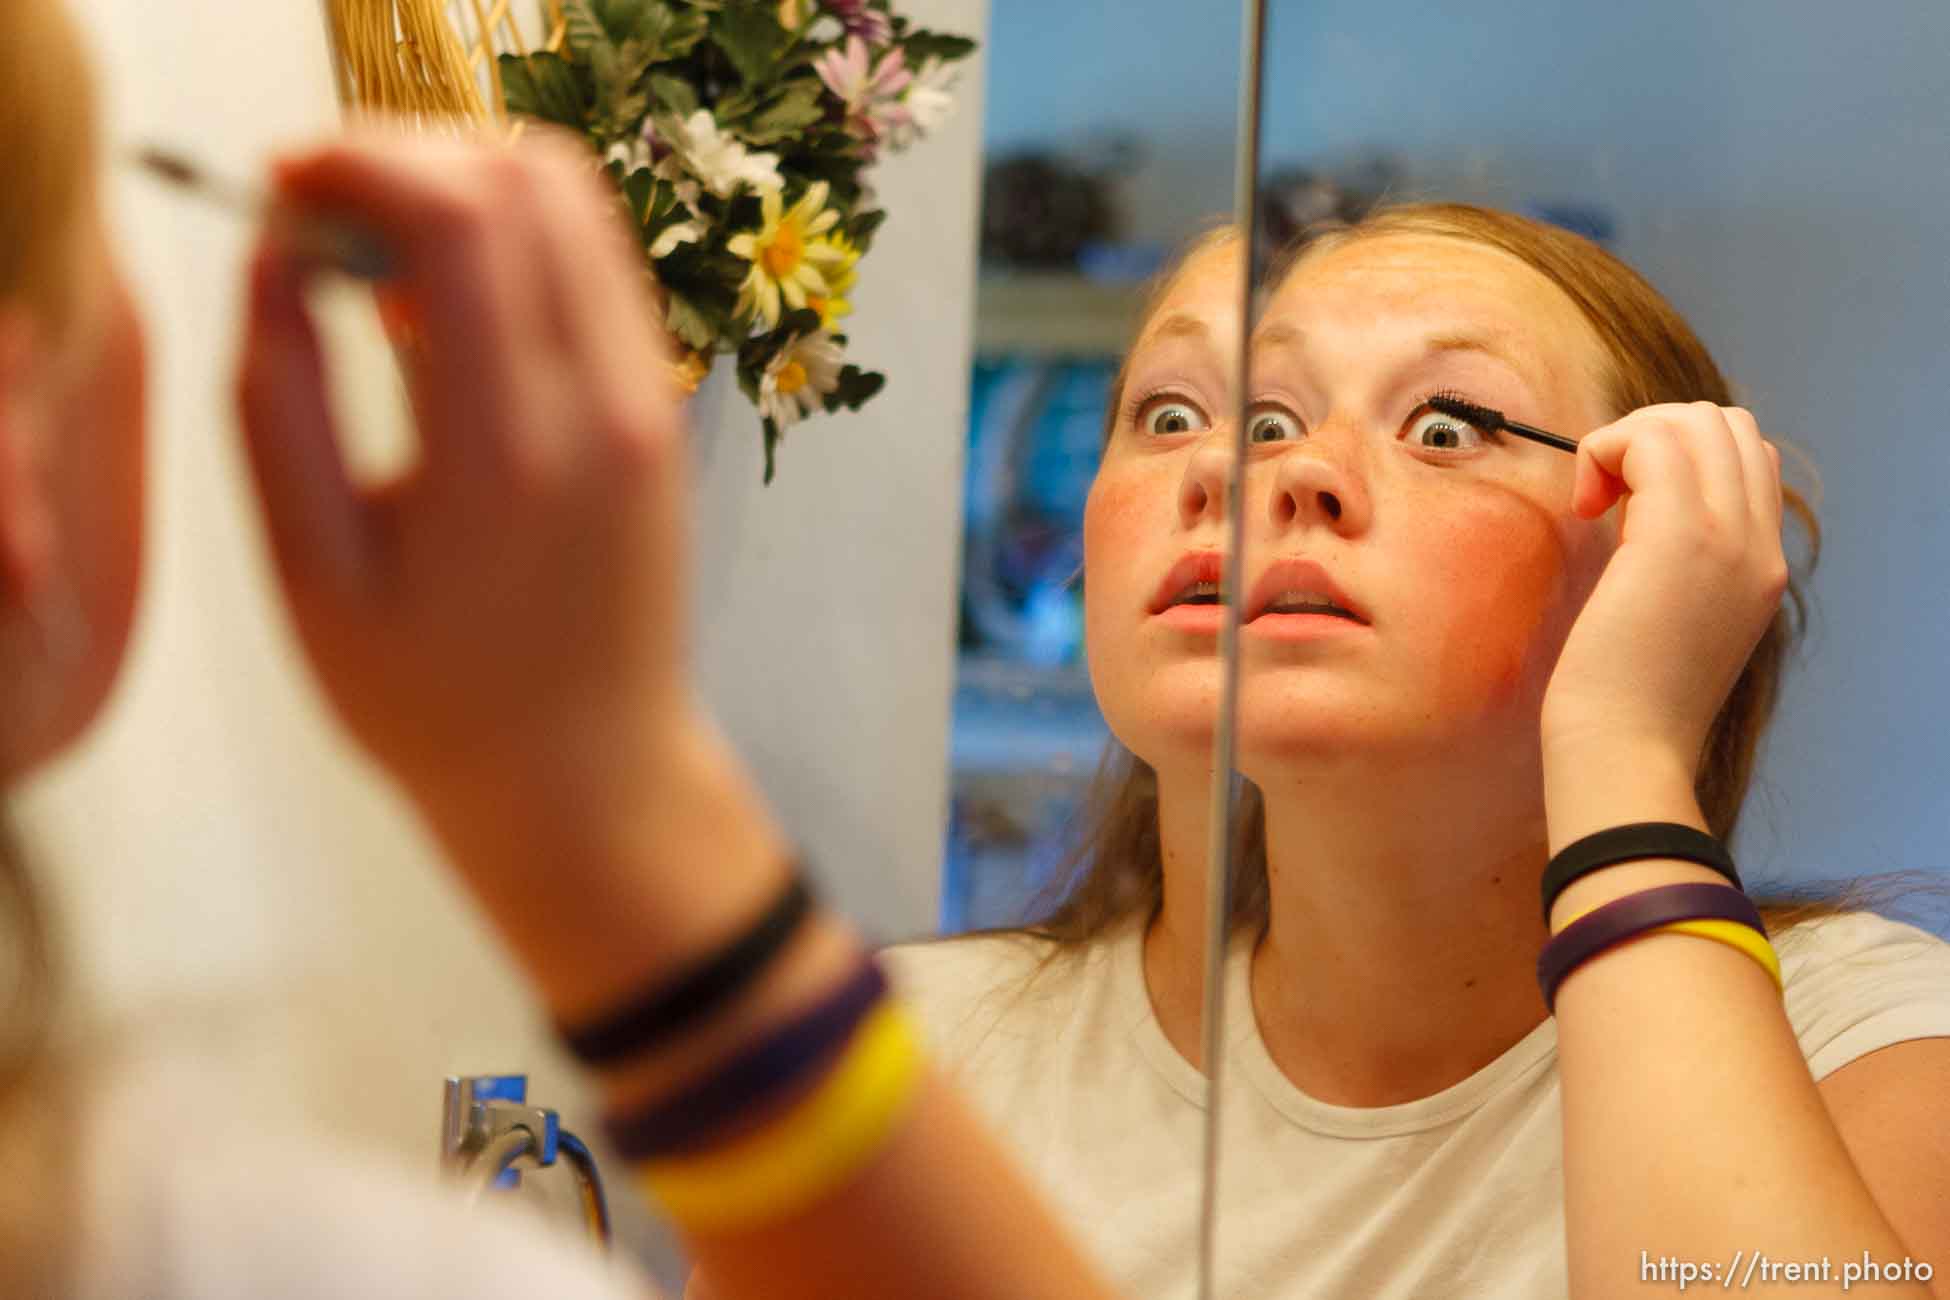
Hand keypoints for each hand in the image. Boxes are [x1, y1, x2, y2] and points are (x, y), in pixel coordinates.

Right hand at [236, 124, 693, 831]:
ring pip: (576, 206)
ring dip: (465, 191)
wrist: (591, 778)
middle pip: (531, 175)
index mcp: (513, 452)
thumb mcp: (317, 579)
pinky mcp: (662, 409)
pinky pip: (597, 268)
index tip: (280, 190)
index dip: (359, 163)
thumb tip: (272, 260)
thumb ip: (278, 409)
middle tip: (317, 221)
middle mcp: (608, 405)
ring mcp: (651, 402)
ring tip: (372, 272)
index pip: (463, 214)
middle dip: (408, 158)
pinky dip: (516, 244)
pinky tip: (440, 315)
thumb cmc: (438, 705)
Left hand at [1541, 402, 1787, 774]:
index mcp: (1761, 567)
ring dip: (1629, 439)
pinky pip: (1650, 442)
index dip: (1680, 457)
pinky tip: (1584, 508)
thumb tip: (1634, 510)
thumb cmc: (1624, 706)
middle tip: (1606, 496)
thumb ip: (1677, 568)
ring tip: (1595, 501)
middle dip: (1654, 434)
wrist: (1625, 754)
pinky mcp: (1680, 538)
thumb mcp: (1671, 626)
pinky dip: (1605, 451)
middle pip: (1726, 425)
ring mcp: (1728, 538)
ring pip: (1694, 419)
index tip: (1625, 505)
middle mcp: (1758, 546)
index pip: (1748, 459)